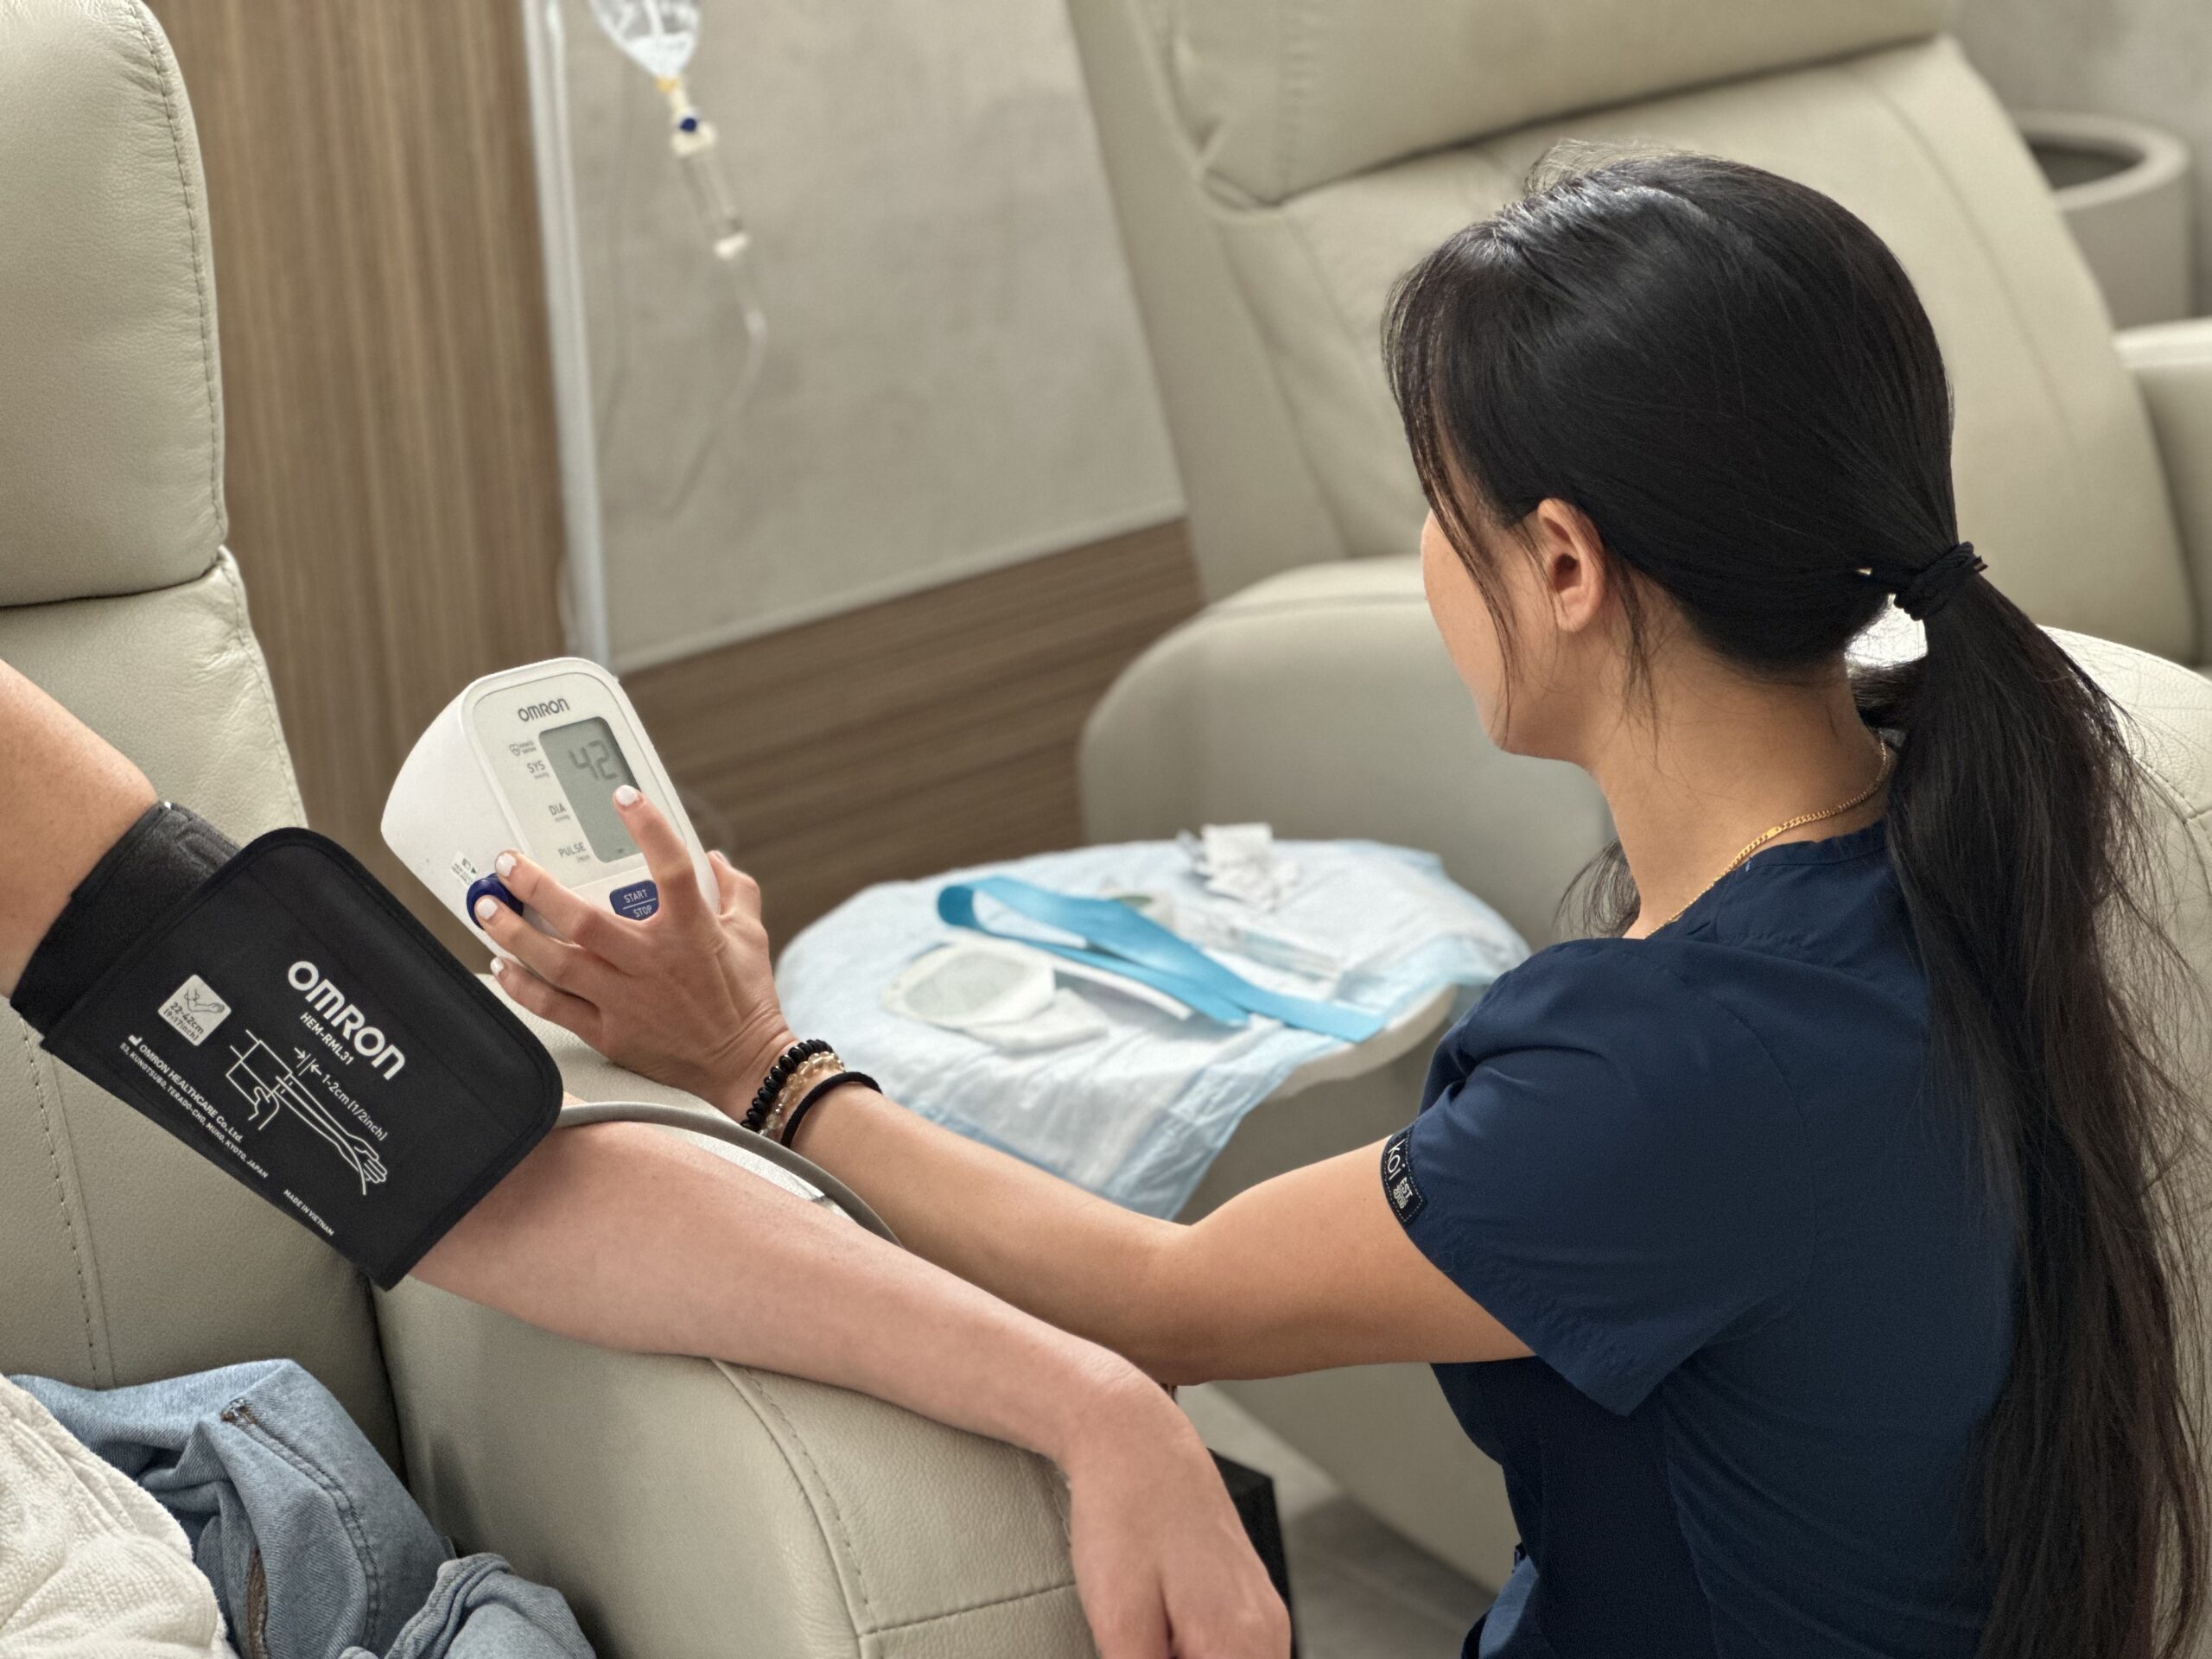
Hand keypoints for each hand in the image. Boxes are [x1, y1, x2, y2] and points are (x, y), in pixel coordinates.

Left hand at [477, 789, 794, 1110]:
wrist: (743, 1065)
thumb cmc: (747, 1000)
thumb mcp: (751, 934)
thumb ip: (735, 889)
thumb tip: (714, 857)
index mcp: (692, 929)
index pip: (671, 866)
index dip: (647, 827)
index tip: (623, 797)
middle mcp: (652, 961)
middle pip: (583, 920)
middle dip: (537, 888)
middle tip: (508, 864)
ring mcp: (626, 999)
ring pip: (557, 963)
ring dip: (514, 935)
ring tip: (487, 909)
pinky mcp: (610, 1033)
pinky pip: (554, 1008)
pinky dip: (522, 987)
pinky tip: (502, 966)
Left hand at [1060, 1384, 1290, 1658]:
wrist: (1135, 1437)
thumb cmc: (1124, 1513)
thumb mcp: (1118, 1622)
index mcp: (1241, 1645)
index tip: (1140, 1655)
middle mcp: (1267, 1633)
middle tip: (1135, 1643)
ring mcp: (1264, 1613)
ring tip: (1142, 1634)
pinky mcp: (1250, 1599)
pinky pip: (1234, 1654)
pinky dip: (1196, 1655)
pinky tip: (1160, 1635)